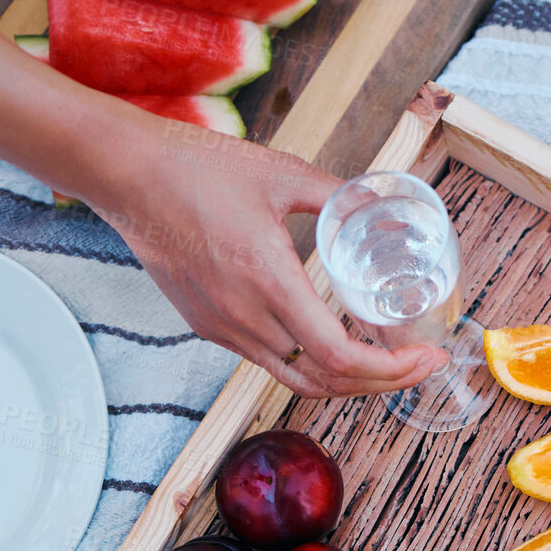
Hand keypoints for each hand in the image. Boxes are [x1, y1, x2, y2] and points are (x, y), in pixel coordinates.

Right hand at [86, 112, 444, 397]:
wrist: (127, 177)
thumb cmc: (196, 169)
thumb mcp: (280, 173)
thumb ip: (335, 194)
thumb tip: (379, 202)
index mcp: (265, 278)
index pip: (336, 355)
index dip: (388, 369)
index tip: (423, 356)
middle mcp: (243, 317)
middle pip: (326, 379)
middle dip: (382, 382)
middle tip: (420, 364)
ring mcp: (223, 329)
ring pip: (299, 379)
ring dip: (348, 381)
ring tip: (386, 363)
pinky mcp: (210, 329)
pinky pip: (271, 362)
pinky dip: (312, 364)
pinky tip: (335, 345)